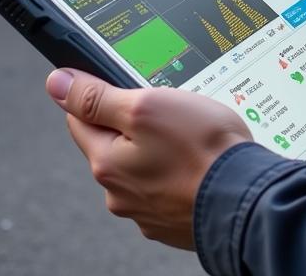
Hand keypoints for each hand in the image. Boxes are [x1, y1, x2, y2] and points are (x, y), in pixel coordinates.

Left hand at [45, 69, 250, 249]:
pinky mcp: (174, 220)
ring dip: (161, 148)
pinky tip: (202, 159)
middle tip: (170, 109)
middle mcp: (120, 194)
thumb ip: (98, 97)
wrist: (248, 199)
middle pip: (114, 143)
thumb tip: (57, 84)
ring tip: (193, 135)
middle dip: (136, 123)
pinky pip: (168, 184)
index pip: (81, 119)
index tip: (127, 87)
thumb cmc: (202, 150)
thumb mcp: (146, 107)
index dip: (101, 95)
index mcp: (106, 163)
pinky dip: (180, 170)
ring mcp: (148, 210)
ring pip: (144, 164)